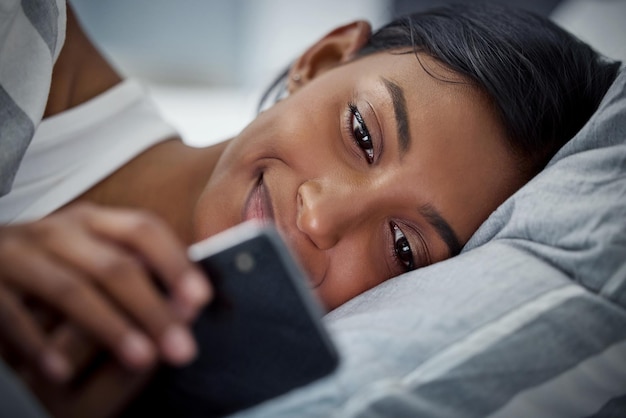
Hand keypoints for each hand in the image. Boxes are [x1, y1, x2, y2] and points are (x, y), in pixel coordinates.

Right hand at [0, 203, 211, 381]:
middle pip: (115, 266)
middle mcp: (59, 232)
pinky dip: (39, 344)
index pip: (144, 230)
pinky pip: (12, 315)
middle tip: (182, 348)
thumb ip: (135, 268)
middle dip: (153, 309)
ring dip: (110, 327)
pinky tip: (62, 372)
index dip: (175, 262)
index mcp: (93, 221)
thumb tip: (190, 304)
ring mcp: (20, 255)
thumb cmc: (54, 264)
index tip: (201, 298)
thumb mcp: (93, 254)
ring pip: (71, 290)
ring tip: (141, 359)